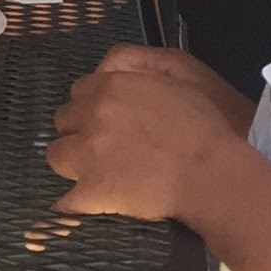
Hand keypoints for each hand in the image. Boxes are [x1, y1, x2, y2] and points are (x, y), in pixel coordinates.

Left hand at [47, 43, 256, 221]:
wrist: (214, 175)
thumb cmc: (206, 126)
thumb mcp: (178, 74)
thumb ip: (138, 65)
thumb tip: (108, 68)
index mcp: (112, 86)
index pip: (79, 92)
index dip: (91, 107)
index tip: (104, 121)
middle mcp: (93, 115)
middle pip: (64, 121)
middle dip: (79, 132)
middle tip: (102, 147)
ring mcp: (89, 153)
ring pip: (56, 155)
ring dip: (73, 162)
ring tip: (94, 174)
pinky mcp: (94, 189)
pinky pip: (66, 199)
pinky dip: (73, 204)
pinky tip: (83, 206)